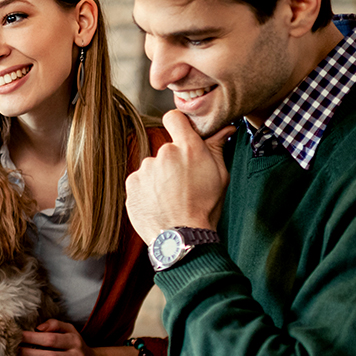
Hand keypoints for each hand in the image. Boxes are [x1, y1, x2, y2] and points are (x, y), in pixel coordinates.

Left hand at [125, 110, 234, 245]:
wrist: (181, 238)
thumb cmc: (205, 207)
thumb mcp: (220, 176)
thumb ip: (217, 147)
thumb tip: (225, 128)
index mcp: (188, 147)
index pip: (174, 117)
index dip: (177, 124)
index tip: (181, 134)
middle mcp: (164, 154)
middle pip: (166, 150)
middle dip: (173, 162)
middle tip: (184, 184)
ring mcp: (145, 169)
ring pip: (152, 167)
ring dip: (160, 178)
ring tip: (171, 198)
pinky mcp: (131, 184)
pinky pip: (140, 181)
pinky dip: (147, 190)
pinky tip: (159, 204)